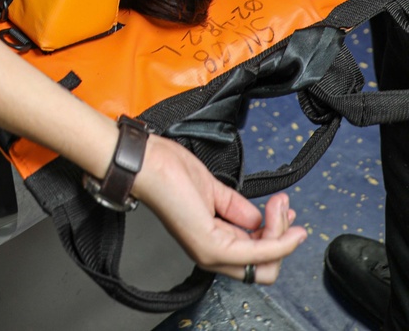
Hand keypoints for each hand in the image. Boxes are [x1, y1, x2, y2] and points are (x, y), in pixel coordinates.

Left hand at [134, 135, 305, 280]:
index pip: (255, 259)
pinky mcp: (212, 245)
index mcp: (210, 243)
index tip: (284, 212)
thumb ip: (238, 210)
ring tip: (281, 205)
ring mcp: (211, 253)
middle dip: (283, 240)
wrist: (147, 163)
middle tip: (285, 209)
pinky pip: (257, 252)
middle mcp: (211, 254)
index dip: (276, 239)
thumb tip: (259, 220)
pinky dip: (277, 239)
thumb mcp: (214, 191)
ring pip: (266, 263)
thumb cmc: (169, 170)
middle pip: (265, 270)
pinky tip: (283, 220)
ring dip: (282, 232)